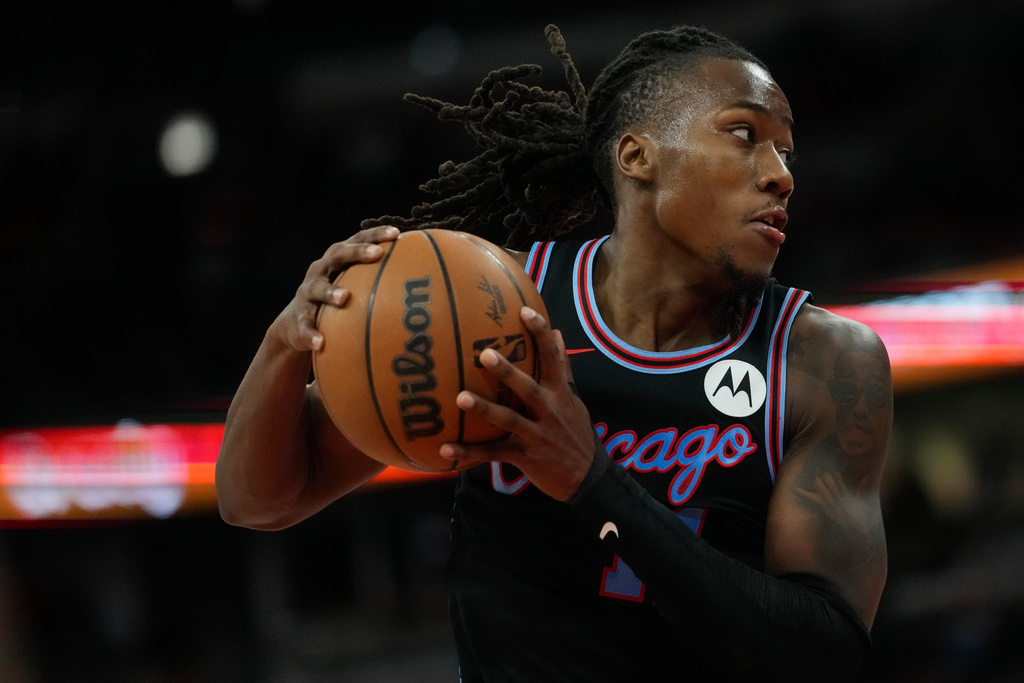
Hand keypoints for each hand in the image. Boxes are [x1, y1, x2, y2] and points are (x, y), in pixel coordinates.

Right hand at [271, 225, 399, 352]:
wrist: (295, 326)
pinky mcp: (297, 319)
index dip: (375, 234)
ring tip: (344, 298)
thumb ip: (379, 285)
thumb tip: (424, 290)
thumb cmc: (336, 303)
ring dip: (330, 292)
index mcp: (336, 262)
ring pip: (316, 289)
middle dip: (357, 252)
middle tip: (376, 254)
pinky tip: (321, 343)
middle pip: (337, 255)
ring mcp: (306, 295)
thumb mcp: (353, 290)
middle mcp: (320, 272)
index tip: (397, 233)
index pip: (357, 240)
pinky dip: (311, 334)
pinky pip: (304, 326)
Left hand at [440, 307, 596, 501]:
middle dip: (508, 372)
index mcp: (560, 394)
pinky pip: (493, 454)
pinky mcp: (525, 457)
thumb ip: (563, 368)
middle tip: (485, 354)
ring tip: (460, 397)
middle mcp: (549, 411)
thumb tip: (557, 333)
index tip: (525, 311)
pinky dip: (469, 452)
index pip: (553, 358)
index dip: (541, 333)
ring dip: (484, 409)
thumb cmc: (577, 433)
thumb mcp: (574, 399)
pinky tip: (445, 449)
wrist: (588, 478)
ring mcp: (537, 435)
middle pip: (527, 388)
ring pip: (508, 420)